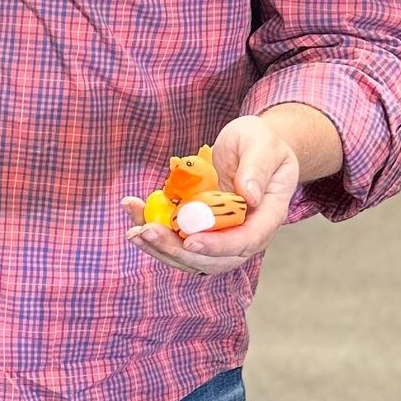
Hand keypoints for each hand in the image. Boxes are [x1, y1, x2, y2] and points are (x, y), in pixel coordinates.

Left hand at [123, 113, 300, 275]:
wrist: (250, 146)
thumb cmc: (260, 142)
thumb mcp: (262, 144)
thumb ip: (257, 167)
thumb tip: (249, 196)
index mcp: (267, 215)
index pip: (246, 241)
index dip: (219, 246)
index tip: (191, 242)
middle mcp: (244, 232)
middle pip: (214, 258)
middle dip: (178, 250)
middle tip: (148, 232)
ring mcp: (219, 234)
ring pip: (191, 256)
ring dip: (160, 248)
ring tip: (134, 231)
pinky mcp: (198, 228)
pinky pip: (176, 238)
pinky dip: (152, 230)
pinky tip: (133, 210)